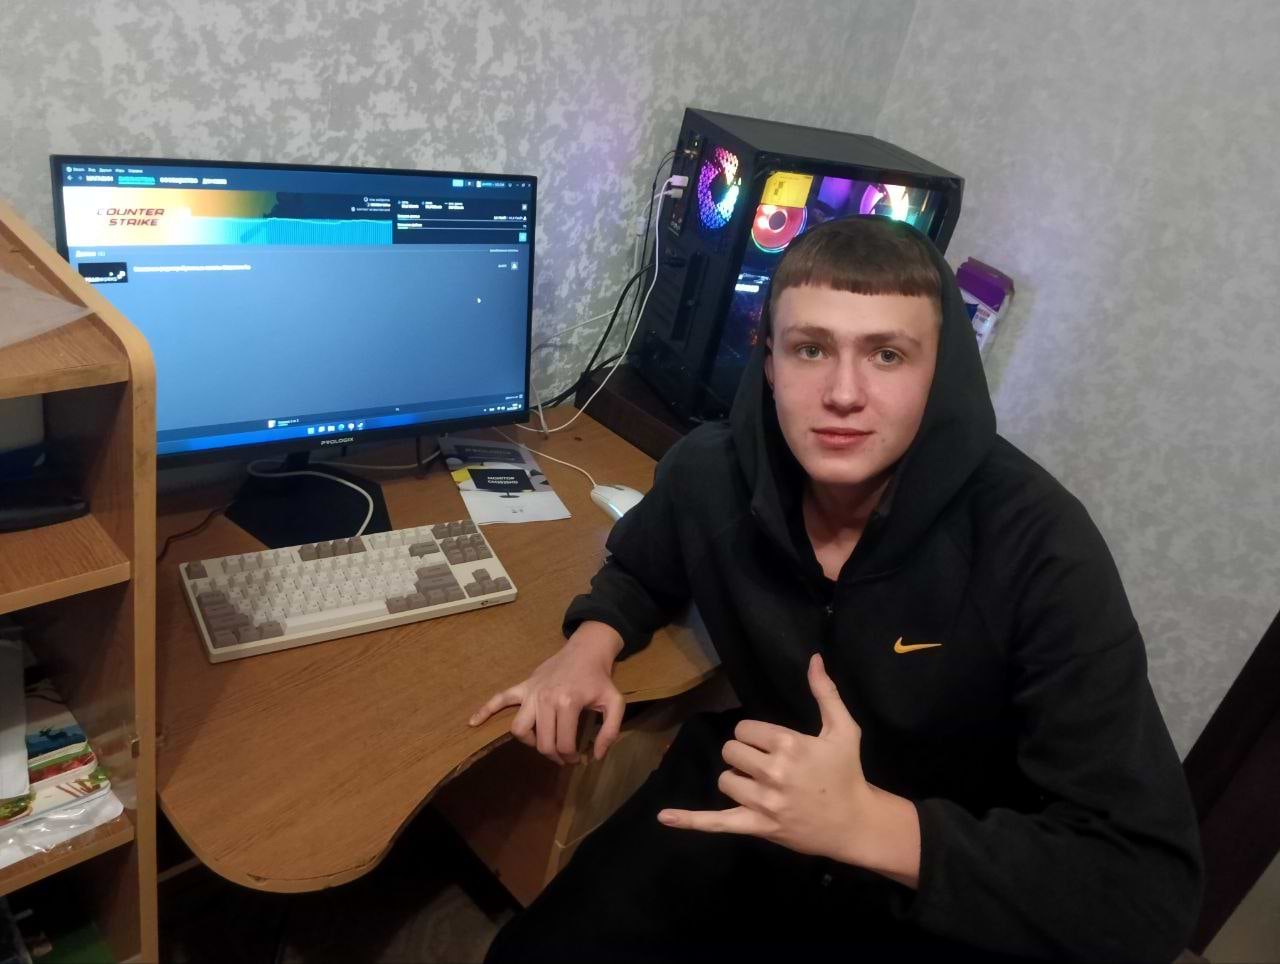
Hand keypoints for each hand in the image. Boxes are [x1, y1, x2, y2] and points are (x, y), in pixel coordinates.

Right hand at [468, 621, 625, 764]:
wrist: (585, 650)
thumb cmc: (599, 679)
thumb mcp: (615, 703)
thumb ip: (610, 731)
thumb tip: (596, 756)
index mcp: (568, 703)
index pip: (562, 744)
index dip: (571, 757)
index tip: (579, 758)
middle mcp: (545, 698)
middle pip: (542, 742)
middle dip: (554, 755)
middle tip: (565, 757)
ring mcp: (531, 692)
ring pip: (520, 728)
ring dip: (530, 742)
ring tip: (543, 743)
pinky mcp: (523, 686)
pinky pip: (500, 698)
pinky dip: (485, 710)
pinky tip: (473, 722)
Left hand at [658, 654, 877, 862]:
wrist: (855, 823)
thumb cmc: (847, 772)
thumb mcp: (843, 729)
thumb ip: (825, 692)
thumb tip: (814, 659)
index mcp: (789, 744)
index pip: (745, 729)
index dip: (755, 735)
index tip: (773, 744)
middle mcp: (773, 772)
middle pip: (730, 751)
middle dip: (744, 754)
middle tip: (765, 763)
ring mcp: (764, 802)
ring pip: (725, 780)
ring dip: (737, 779)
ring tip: (761, 785)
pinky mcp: (757, 827)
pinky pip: (717, 822)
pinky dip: (690, 820)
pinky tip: (665, 817)